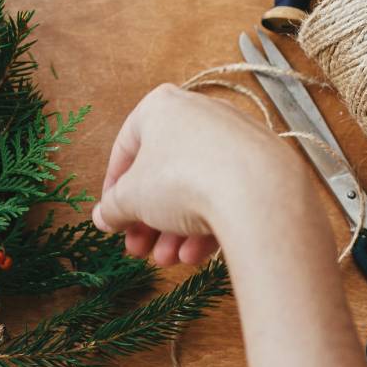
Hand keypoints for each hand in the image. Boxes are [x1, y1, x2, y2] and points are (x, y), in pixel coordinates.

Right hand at [92, 84, 311, 265]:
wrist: (255, 191)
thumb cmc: (180, 180)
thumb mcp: (132, 198)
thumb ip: (113, 207)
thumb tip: (103, 217)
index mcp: (161, 106)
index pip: (126, 148)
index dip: (114, 188)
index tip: (112, 217)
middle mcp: (199, 112)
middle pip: (163, 172)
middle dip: (148, 218)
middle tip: (139, 249)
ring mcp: (235, 136)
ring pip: (195, 186)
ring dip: (175, 229)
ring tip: (167, 260)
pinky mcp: (263, 162)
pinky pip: (226, 192)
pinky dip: (208, 222)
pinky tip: (195, 255)